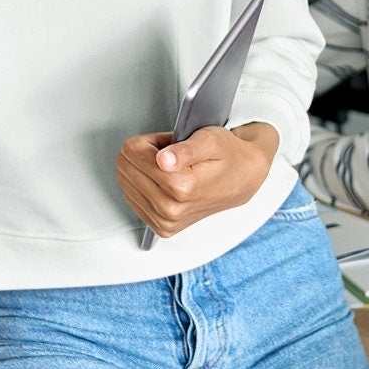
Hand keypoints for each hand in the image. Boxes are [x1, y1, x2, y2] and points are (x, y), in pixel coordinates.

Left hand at [117, 122, 279, 240]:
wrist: (243, 180)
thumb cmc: (228, 157)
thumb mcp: (210, 140)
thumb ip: (184, 149)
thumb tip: (163, 159)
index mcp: (181, 187)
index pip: (133, 151)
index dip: (150, 140)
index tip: (168, 143)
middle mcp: (171, 209)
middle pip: (125, 166)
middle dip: (144, 154)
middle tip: (170, 154)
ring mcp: (165, 221)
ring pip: (124, 182)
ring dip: (143, 169)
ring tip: (170, 167)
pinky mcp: (161, 228)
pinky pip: (131, 199)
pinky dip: (144, 185)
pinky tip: (164, 181)